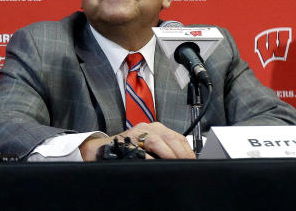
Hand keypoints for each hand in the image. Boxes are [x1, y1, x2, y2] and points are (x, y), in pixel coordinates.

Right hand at [79, 122, 194, 160]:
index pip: (177, 137)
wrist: (101, 150)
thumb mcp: (148, 148)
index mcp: (155, 128)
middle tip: (188, 166)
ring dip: (169, 155)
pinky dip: (151, 160)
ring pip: (157, 141)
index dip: (188, 151)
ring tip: (176, 166)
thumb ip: (163, 151)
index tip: (195, 162)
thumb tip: (183, 163)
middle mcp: (147, 128)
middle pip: (171, 138)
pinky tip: (156, 167)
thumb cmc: (126, 151)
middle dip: (182, 154)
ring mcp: (136, 133)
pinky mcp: (126, 141)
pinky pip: (141, 152)